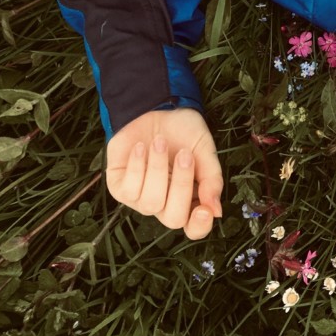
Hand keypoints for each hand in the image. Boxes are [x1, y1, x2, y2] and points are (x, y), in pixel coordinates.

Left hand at [106, 107, 223, 238]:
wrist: (156, 108)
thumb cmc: (183, 132)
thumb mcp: (205, 151)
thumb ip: (212, 179)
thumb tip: (216, 210)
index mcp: (189, 198)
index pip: (194, 228)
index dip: (199, 226)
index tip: (204, 209)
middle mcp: (164, 204)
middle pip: (173, 218)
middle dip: (180, 185)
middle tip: (185, 155)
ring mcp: (140, 198)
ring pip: (150, 203)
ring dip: (157, 169)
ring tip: (160, 142)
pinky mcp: (118, 187)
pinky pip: (129, 189)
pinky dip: (137, 165)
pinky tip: (141, 147)